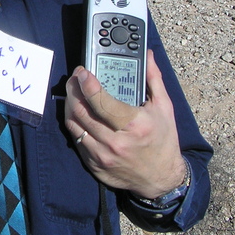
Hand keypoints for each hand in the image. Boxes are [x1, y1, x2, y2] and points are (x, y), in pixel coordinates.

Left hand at [64, 50, 187, 198]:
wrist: (161, 179)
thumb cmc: (163, 141)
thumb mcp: (164, 108)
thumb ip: (153, 79)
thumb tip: (147, 55)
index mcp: (133, 125)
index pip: (101, 101)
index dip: (87, 83)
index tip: (82, 72)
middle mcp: (115, 142)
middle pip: (81, 111)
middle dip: (74, 90)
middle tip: (75, 79)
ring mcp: (102, 156)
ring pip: (74, 125)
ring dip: (70, 105)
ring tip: (74, 93)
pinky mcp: (94, 165)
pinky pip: (76, 140)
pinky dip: (75, 124)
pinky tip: (78, 114)